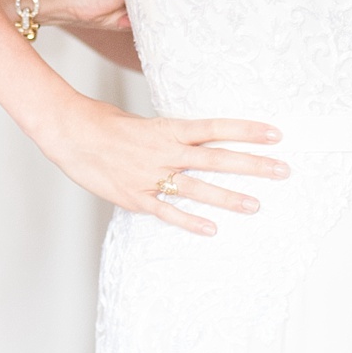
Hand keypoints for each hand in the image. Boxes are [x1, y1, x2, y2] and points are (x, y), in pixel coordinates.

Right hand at [33, 97, 289, 234]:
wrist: (68, 133)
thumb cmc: (103, 123)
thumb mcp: (143, 122)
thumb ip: (170, 134)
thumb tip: (194, 138)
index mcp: (168, 128)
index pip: (216, 127)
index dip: (246, 130)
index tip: (276, 133)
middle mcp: (164, 151)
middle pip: (216, 158)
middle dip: (252, 165)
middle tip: (283, 170)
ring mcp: (150, 175)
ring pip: (197, 188)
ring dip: (229, 197)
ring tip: (257, 205)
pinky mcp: (135, 197)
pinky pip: (167, 212)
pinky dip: (190, 222)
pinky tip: (212, 230)